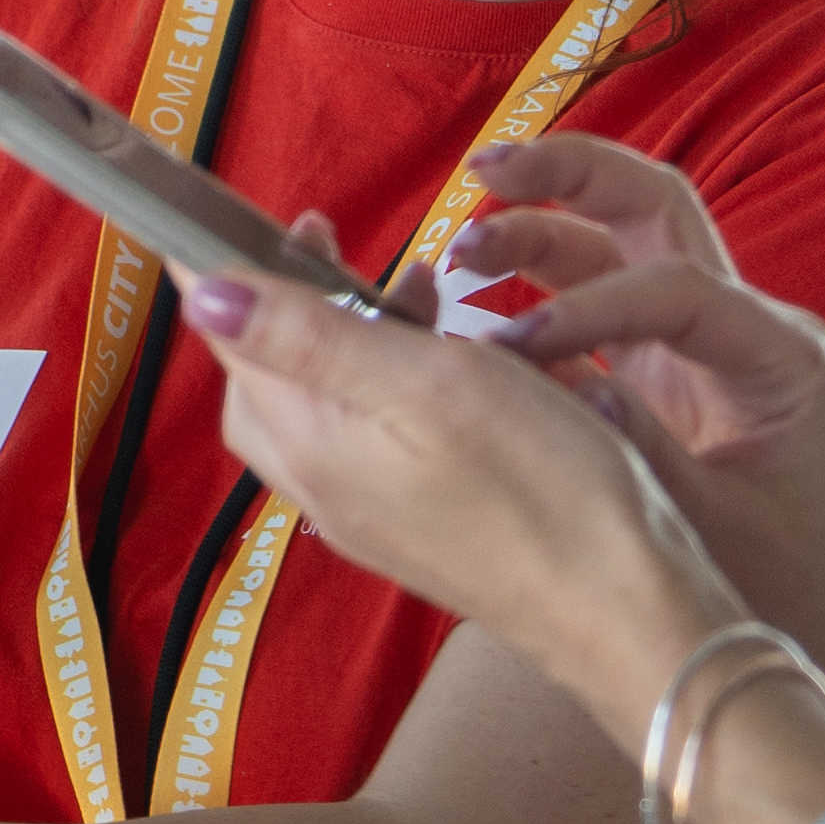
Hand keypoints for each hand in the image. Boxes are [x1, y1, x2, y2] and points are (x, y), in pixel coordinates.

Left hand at [176, 229, 745, 749]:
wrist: (622, 612)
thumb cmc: (542, 487)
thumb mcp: (429, 386)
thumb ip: (311, 340)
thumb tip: (202, 293)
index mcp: (309, 443)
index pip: (228, 340)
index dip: (218, 268)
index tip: (220, 211)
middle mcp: (319, 484)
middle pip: (263, 375)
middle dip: (283, 298)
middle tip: (328, 240)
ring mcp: (365, 511)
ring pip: (319, 402)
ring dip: (345, 334)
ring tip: (412, 288)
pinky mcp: (411, 525)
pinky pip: (367, 435)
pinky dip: (385, 380)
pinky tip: (446, 361)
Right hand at [434, 136, 824, 746]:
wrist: (817, 644)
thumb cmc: (778, 597)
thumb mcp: (705, 527)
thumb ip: (631, 447)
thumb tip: (542, 381)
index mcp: (782, 357)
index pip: (673, 288)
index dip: (582, 307)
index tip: (507, 352)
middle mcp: (752, 327)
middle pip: (653, 206)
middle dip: (566, 178)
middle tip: (480, 175)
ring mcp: (710, 343)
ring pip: (622, 240)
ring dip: (541, 224)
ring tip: (459, 248)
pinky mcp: (670, 372)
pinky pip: (602, 298)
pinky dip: (540, 285)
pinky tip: (474, 299)